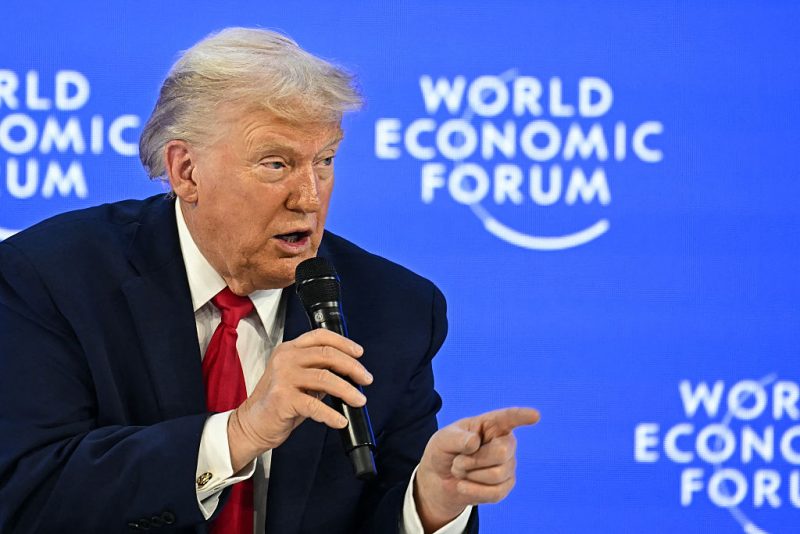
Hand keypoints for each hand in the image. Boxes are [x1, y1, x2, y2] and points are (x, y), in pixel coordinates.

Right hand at [227, 329, 372, 471]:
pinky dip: (331, 414)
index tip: (359, 354)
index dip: (344, 343)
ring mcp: (283, 377)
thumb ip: (318, 371)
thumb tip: (349, 373)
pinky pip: (315, 405)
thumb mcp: (298, 379)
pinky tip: (340, 421)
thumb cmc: (278, 402)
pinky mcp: (282, 399)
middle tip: (366, 379)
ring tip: (359, 400)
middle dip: (352, 367)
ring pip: (325, 378)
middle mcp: (285, 358)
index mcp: (289, 349)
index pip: (320, 336)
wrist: (252, 424)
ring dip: (347, 390)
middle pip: (327, 354)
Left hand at [414, 407, 539, 531]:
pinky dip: (474, 491)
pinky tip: (464, 486)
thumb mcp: (442, 440)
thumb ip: (456, 438)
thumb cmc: (444, 452)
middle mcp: (505, 442)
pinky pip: (495, 493)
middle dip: (474, 460)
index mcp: (491, 424)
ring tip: (461, 471)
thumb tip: (475, 443)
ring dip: (470, 475)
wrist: (440, 480)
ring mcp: (508, 464)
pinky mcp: (506, 485)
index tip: (535, 415)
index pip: (509, 418)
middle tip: (459, 461)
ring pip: (497, 474)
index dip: (522, 416)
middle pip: (501, 452)